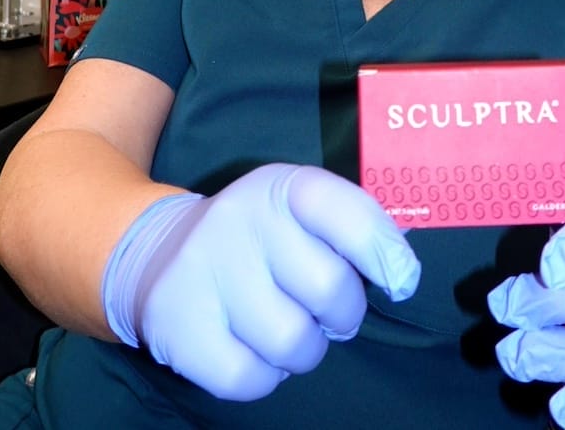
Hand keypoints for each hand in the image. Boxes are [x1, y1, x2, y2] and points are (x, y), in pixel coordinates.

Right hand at [102, 164, 419, 400]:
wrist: (160, 252)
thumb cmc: (259, 237)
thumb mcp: (301, 211)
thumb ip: (355, 230)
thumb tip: (404, 275)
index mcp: (283, 187)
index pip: (347, 213)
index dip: (383, 251)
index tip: (400, 281)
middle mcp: (242, 218)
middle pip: (329, 290)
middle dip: (342, 314)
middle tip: (324, 310)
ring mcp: (204, 270)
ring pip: (293, 342)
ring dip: (304, 350)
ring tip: (285, 327)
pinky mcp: (178, 325)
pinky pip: (250, 379)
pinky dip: (264, 375)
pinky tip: (251, 347)